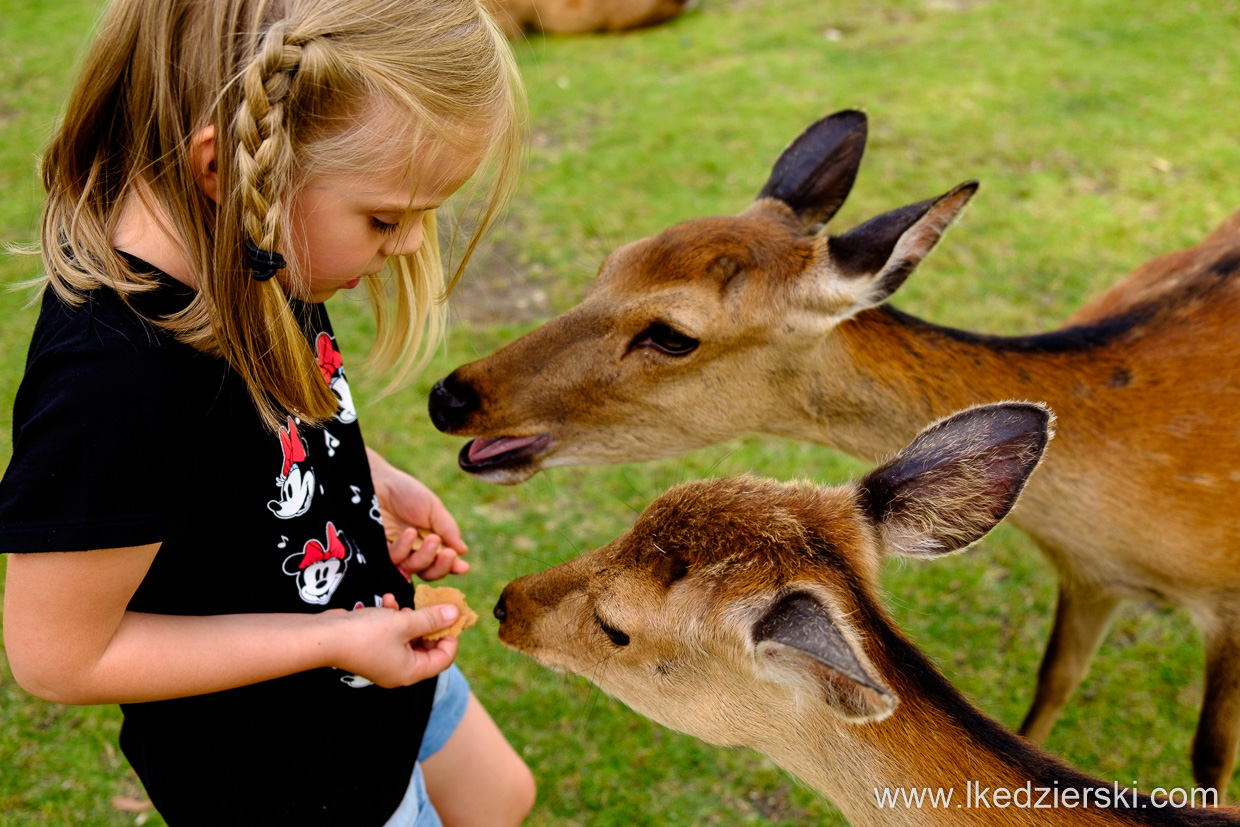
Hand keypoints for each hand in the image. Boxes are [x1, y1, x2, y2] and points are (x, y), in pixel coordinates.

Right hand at [326, 593, 459, 687]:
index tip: (452, 614)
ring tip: (403, 605)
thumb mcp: (404, 623)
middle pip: (427, 647)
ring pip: (409, 637)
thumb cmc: (366, 633)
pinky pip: (391, 633)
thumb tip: (456, 614)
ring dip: (409, 617)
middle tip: (432, 604)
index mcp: (411, 671)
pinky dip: (392, 617)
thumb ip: (431, 618)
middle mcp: (399, 670)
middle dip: (429, 624)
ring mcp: (385, 659)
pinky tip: (387, 601)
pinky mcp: (373, 647)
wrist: (325, 637)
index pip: (443, 658)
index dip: (451, 636)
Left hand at [367, 448, 468, 580]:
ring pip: (412, 569)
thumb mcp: (433, 508)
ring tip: (432, 538)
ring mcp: (396, 552)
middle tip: (449, 554)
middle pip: (428, 572)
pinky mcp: (379, 550)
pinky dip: (404, 549)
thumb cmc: (407, 492)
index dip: (452, 567)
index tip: (463, 566)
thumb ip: (447, 529)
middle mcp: (413, 551)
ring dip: (425, 557)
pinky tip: (410, 533)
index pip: (442, 561)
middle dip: (440, 567)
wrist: (379, 480)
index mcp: (430, 542)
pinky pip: (393, 559)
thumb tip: (463, 550)